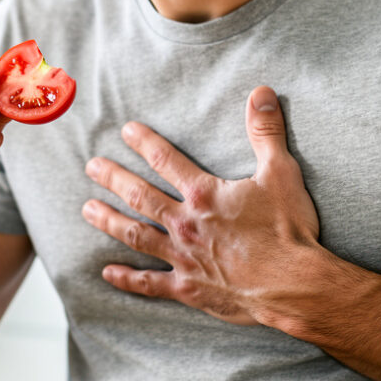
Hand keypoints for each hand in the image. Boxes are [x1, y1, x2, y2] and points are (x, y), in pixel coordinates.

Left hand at [81, 86, 322, 325]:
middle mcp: (185, 224)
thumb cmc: (287, 230)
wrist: (292, 286)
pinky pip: (149, 283)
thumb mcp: (281, 173)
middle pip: (140, 196)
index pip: (166, 161)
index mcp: (204, 194)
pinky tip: (107, 272)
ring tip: (87, 210)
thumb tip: (261, 92)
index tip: (126, 131)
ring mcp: (182, 257)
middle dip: (114, 179)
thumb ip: (266, 131)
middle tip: (91, 167)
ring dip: (109, 221)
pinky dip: (127, 278)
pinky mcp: (187, 288)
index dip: (145, 142)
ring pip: (136, 235)